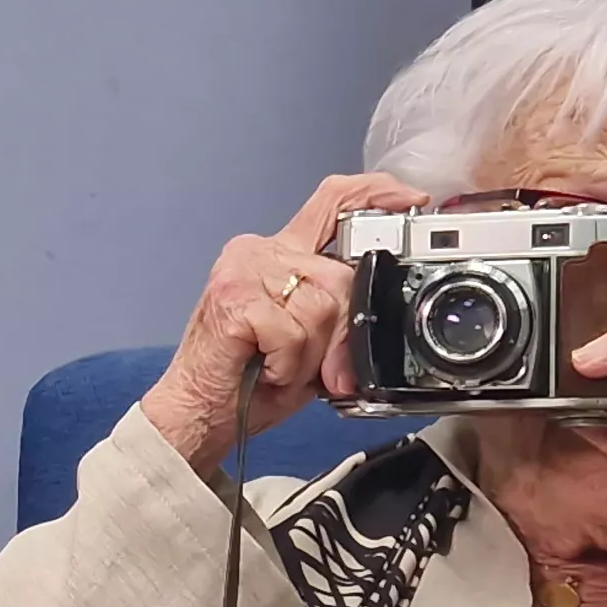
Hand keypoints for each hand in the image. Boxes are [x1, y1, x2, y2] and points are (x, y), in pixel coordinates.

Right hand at [139, 174, 422, 472]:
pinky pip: (293, 331)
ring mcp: (245, 270)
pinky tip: (266, 370)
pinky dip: (289, 364)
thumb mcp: (310, 343)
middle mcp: (260, 251)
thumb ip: (341, 317)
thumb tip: (380, 317)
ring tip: (282, 368)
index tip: (411, 201)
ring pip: (322, 304)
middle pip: (340, 274)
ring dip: (312, 354)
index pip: (333, 203)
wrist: (195, 412)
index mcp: (279, 253)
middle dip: (345, 332)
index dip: (376, 194)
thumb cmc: (247, 380)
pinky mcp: (235, 298)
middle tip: (326, 370)